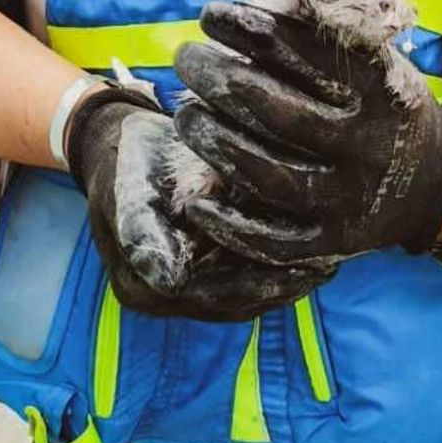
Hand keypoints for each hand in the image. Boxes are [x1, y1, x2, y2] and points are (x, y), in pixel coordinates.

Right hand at [66, 88, 333, 320]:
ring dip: (283, 280)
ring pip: (240, 295)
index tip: (304, 268)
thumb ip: (148, 231)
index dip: (262, 284)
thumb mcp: (131, 187)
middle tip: (329, 267)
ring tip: (328, 262)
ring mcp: (176, 286)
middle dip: (282, 285)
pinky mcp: (192, 265)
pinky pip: (237, 276)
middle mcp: (161, 296)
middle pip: (233, 302)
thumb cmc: (125, 157)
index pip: (214, 297)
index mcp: (143, 285)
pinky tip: (306, 250)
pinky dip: (270, 266)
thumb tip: (173, 278)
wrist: (112, 141)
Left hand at [173, 2, 441, 264]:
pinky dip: (231, 225)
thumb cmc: (384, 106)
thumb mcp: (377, 61)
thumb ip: (328, 34)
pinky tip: (195, 200)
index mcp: (378, 91)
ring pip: (269, 175)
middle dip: (220, 81)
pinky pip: (275, 242)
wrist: (435, 183)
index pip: (306, 54)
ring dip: (216, 143)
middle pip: (278, 113)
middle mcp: (366, 145)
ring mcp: (350, 199)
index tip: (211, 14)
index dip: (250, 31)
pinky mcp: (334, 243)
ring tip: (185, 113)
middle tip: (187, 59)